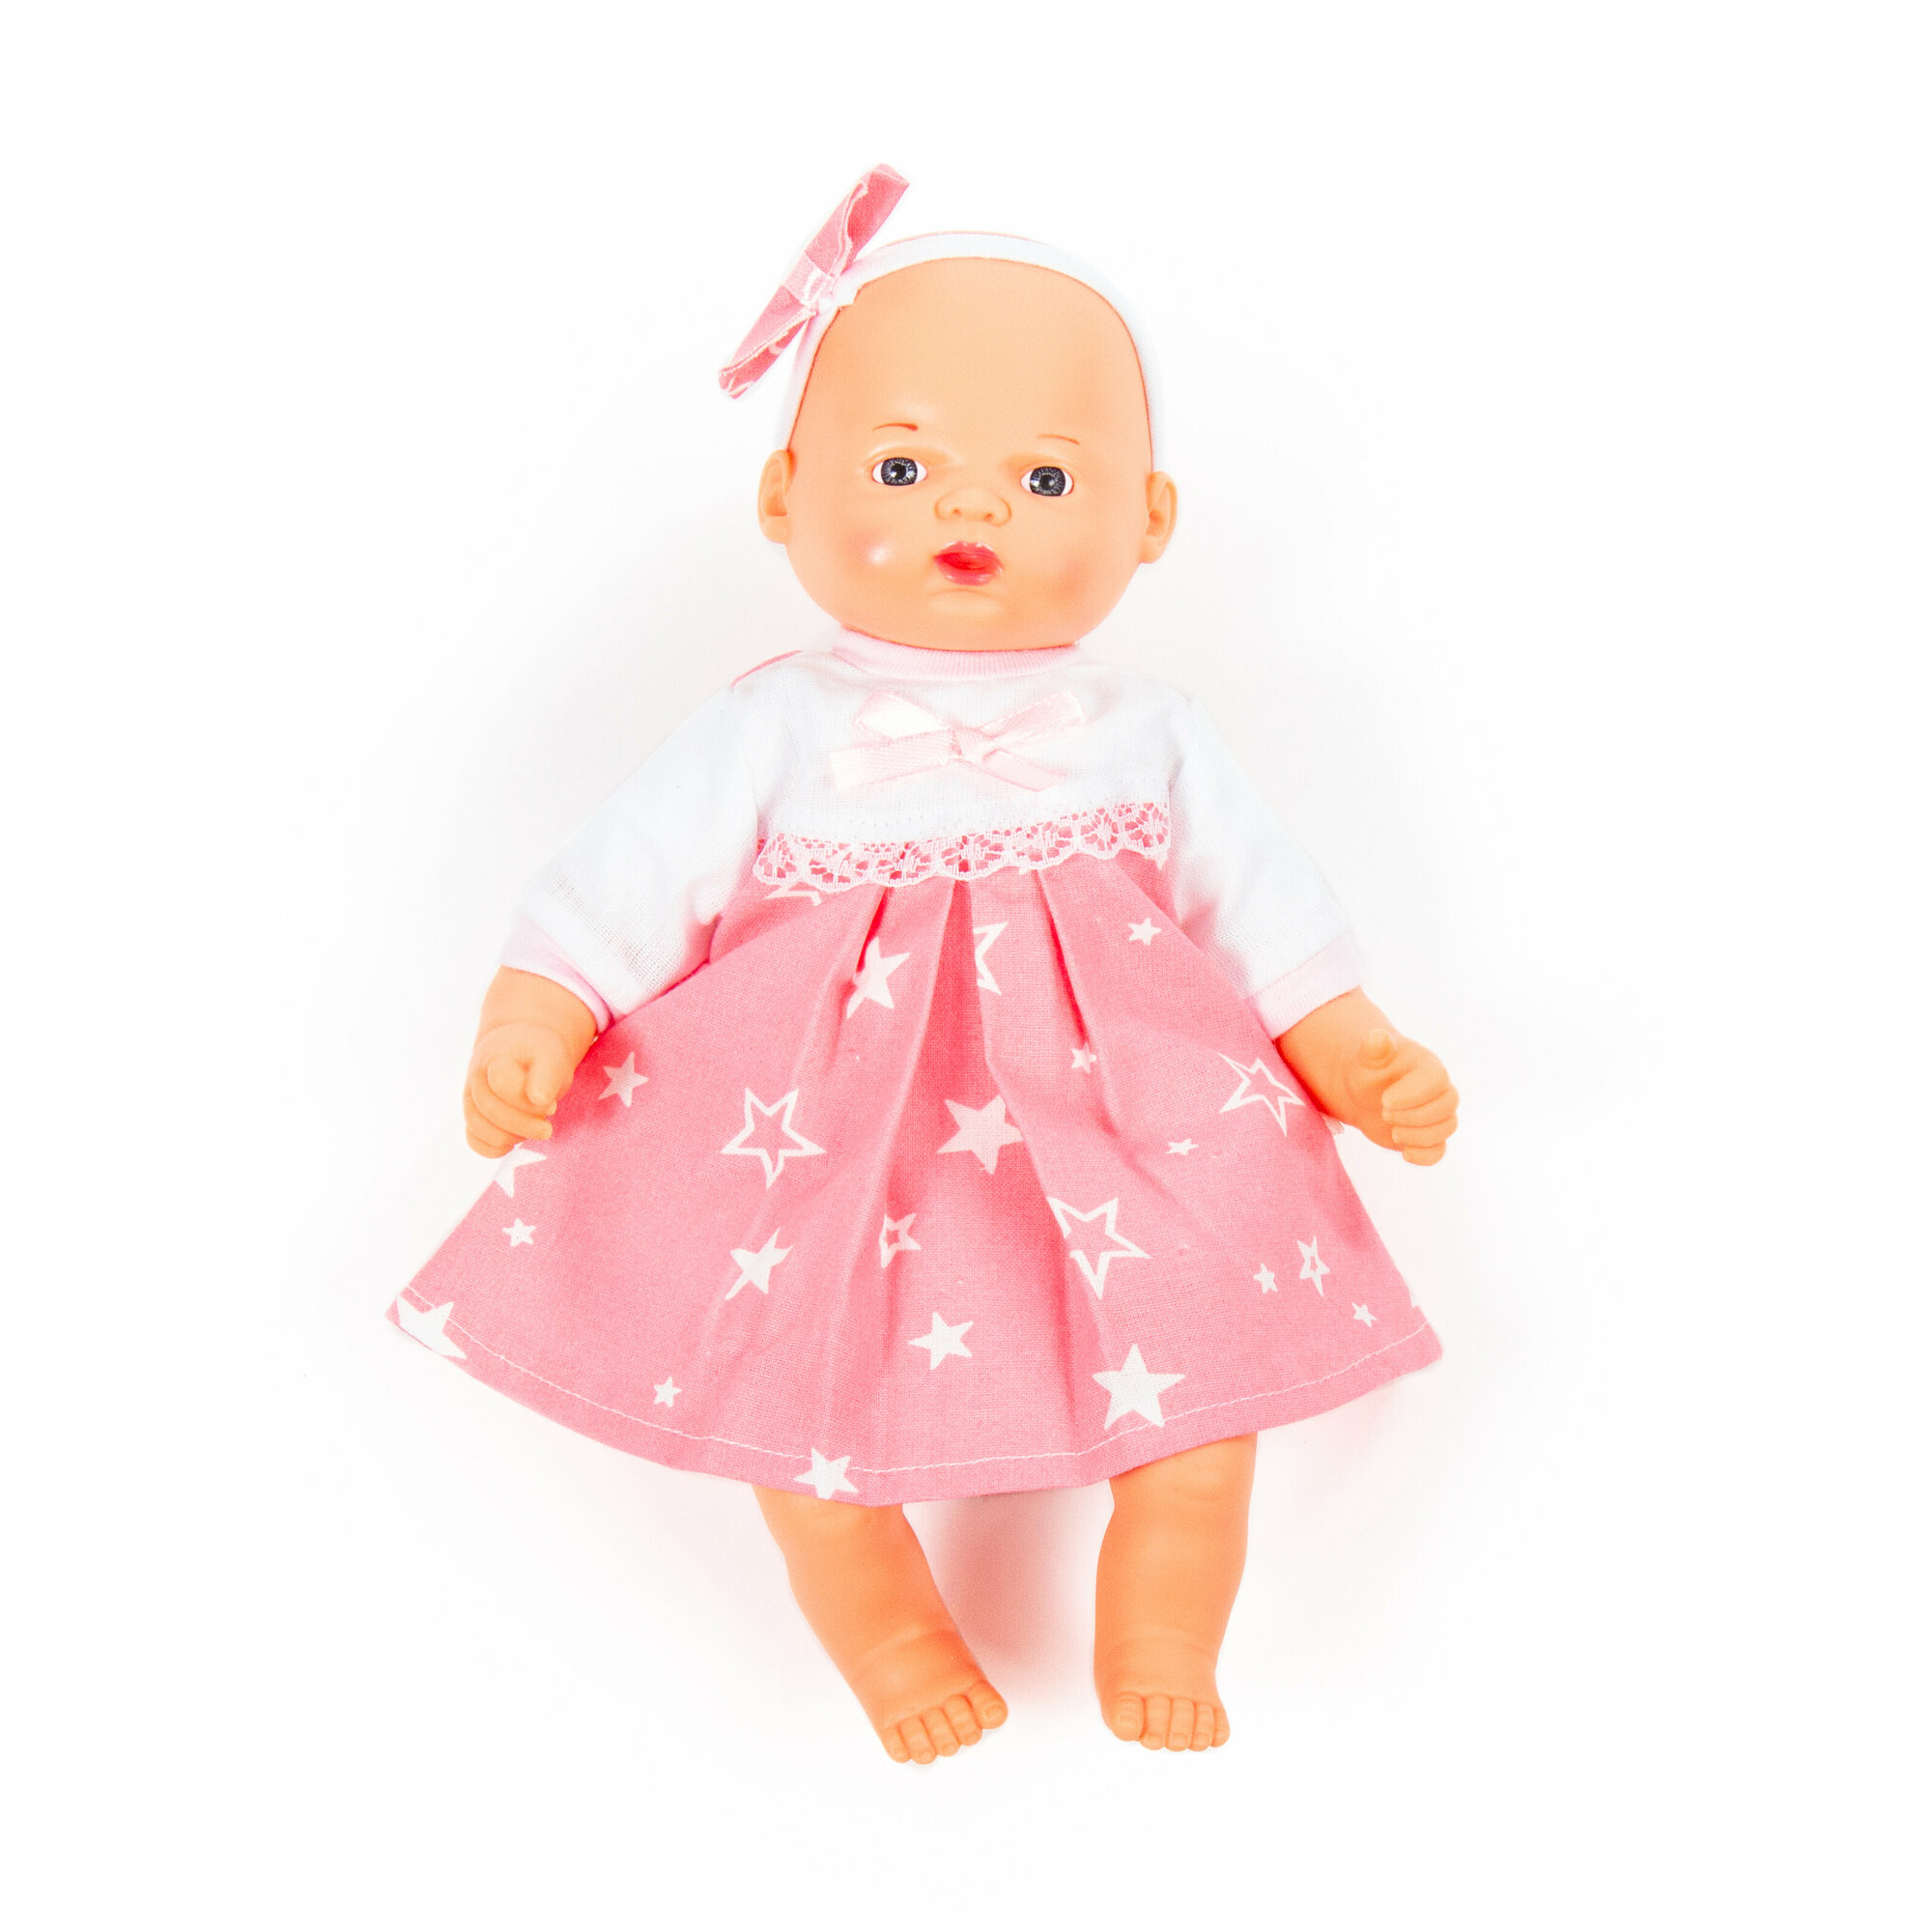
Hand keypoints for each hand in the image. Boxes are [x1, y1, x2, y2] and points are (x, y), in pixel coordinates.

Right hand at [463, 1021, 576, 1156]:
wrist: (524, 1050)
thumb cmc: (540, 1057)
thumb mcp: (551, 1059)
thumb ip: (546, 1077)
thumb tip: (539, 1099)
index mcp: (496, 1059)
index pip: (502, 1084)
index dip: (528, 1102)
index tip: (552, 1107)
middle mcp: (477, 1078)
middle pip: (491, 1110)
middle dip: (525, 1125)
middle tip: (547, 1128)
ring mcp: (470, 1098)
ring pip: (480, 1128)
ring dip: (512, 1137)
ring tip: (533, 1130)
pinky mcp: (473, 1116)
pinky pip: (474, 1141)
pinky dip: (495, 1148)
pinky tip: (516, 1141)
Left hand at [1348, 1029, 1458, 1165]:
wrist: (1363, 1091)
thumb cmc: (1368, 1070)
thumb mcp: (1367, 1057)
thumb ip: (1374, 1048)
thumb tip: (1377, 1037)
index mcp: (1428, 1066)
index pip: (1438, 1080)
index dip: (1414, 1094)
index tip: (1384, 1100)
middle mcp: (1440, 1090)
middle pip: (1448, 1106)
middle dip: (1414, 1116)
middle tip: (1384, 1113)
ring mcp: (1436, 1114)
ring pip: (1447, 1129)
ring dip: (1417, 1135)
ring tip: (1391, 1130)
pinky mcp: (1428, 1136)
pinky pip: (1440, 1151)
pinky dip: (1424, 1156)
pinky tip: (1404, 1153)